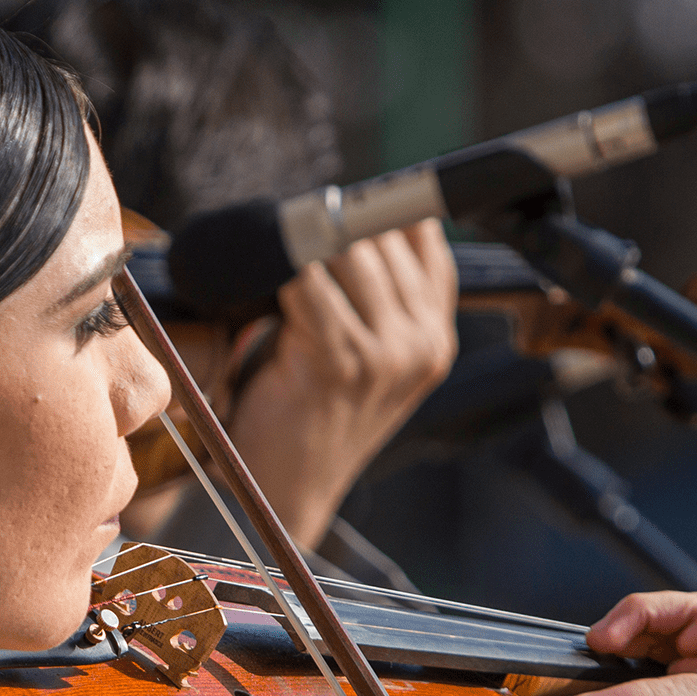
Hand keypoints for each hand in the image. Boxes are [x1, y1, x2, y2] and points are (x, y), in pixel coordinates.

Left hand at [226, 219, 456, 547]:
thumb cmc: (309, 413)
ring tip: (271, 254)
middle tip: (286, 227)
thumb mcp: (365, 355)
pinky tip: (261, 281)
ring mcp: (386, 354)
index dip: (374, 210)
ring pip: (345, 251)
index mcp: (435, 336)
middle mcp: (422, 344)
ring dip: (302, 242)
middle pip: (381, 236)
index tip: (332, 206)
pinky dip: (279, 271)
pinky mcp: (338, 362)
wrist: (285, 489)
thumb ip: (376, 297)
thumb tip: (346, 212)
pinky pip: (306, 283)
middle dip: (329, 221)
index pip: (422, 237)